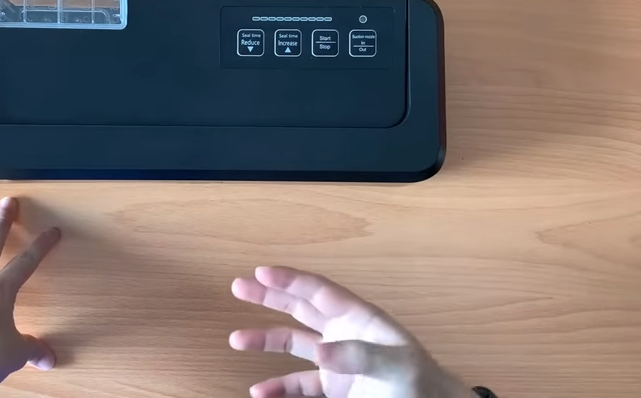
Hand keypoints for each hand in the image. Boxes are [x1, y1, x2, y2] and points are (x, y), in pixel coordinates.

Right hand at [230, 266, 472, 397]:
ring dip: (265, 339)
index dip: (290, 279)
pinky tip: (261, 391)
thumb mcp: (395, 366)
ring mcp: (337, 361)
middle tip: (239, 286)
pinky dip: (279, 387)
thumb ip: (359, 356)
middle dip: (269, 296)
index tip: (261, 271)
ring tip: (236, 339)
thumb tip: (321, 351)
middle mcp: (343, 334)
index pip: (318, 291)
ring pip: (293, 343)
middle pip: (300, 307)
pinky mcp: (335, 388)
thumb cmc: (421, 383)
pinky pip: (299, 384)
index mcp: (359, 318)